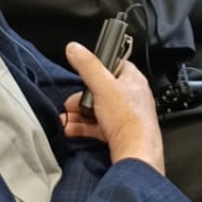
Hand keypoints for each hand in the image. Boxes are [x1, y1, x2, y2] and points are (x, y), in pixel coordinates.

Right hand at [61, 44, 163, 173]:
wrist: (136, 153)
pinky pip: (97, 127)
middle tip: (71, 102)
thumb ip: (87, 65)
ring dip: (79, 113)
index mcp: (133, 80)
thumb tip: (75, 48)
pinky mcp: (120, 133)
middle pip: (101, 90)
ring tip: (66, 118)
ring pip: (98, 110)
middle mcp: (131, 97)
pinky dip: (83, 127)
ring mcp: (126, 116)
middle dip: (81, 97)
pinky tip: (71, 129)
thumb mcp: (102, 86)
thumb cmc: (128, 120)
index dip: (97, 67)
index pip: (114, 64)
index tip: (82, 72)